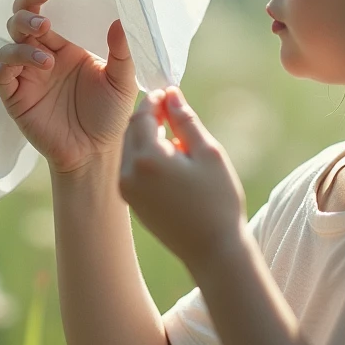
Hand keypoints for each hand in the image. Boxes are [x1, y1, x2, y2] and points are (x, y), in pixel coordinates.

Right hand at [0, 0, 138, 175]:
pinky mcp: (14, 98)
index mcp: (65, 45)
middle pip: (18, 23)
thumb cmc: (109, 114)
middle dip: (25, 15)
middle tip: (44, 23)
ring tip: (47, 60)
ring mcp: (26, 77)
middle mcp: (41, 56)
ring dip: (22, 48)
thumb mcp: (122, 81)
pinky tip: (23, 72)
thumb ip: (122, 51)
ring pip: (7, 48)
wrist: (95, 153)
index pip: (44, 13)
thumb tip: (121, 19)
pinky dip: (4, 69)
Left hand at [118, 86, 247, 282]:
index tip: (169, 94)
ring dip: (147, 137)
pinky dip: (145, 157)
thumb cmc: (218, 200)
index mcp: (147, 158)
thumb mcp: (208, 153)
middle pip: (132, 130)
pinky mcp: (131, 203)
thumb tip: (170, 93)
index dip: (155, 101)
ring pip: (130, 149)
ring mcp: (127, 190)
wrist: (213, 251)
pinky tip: (169, 161)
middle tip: (173, 113)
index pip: (142, 116)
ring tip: (176, 139)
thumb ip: (185, 120)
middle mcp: (129, 174)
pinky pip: (131, 168)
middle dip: (150, 118)